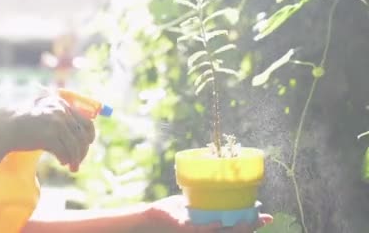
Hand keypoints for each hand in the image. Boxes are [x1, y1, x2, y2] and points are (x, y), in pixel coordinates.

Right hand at [0, 94, 94, 171]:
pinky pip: (64, 151)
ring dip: (76, 159)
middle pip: (82, 134)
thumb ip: (58, 117)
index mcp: (60, 103)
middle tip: (78, 161)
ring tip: (73, 167)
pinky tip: (62, 163)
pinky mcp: (49, 135)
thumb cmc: (21, 123)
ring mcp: (56, 122)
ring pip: (75, 145)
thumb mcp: (42, 113)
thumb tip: (79, 135)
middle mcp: (60, 110)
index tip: (87, 145)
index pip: (85, 121)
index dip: (89, 135)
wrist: (3, 128)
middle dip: (83, 150)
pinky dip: (65, 159)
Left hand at [141, 195, 272, 232]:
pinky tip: (219, 222)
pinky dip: (211, 227)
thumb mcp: (190, 207)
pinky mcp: (184, 230)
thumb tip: (218, 188)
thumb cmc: (167, 212)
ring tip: (248, 221)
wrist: (148, 218)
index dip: (252, 225)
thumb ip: (203, 203)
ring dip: (237, 229)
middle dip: (250, 227)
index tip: (267, 217)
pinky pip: (201, 230)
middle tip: (264, 218)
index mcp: (209, 228)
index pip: (234, 229)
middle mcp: (207, 232)